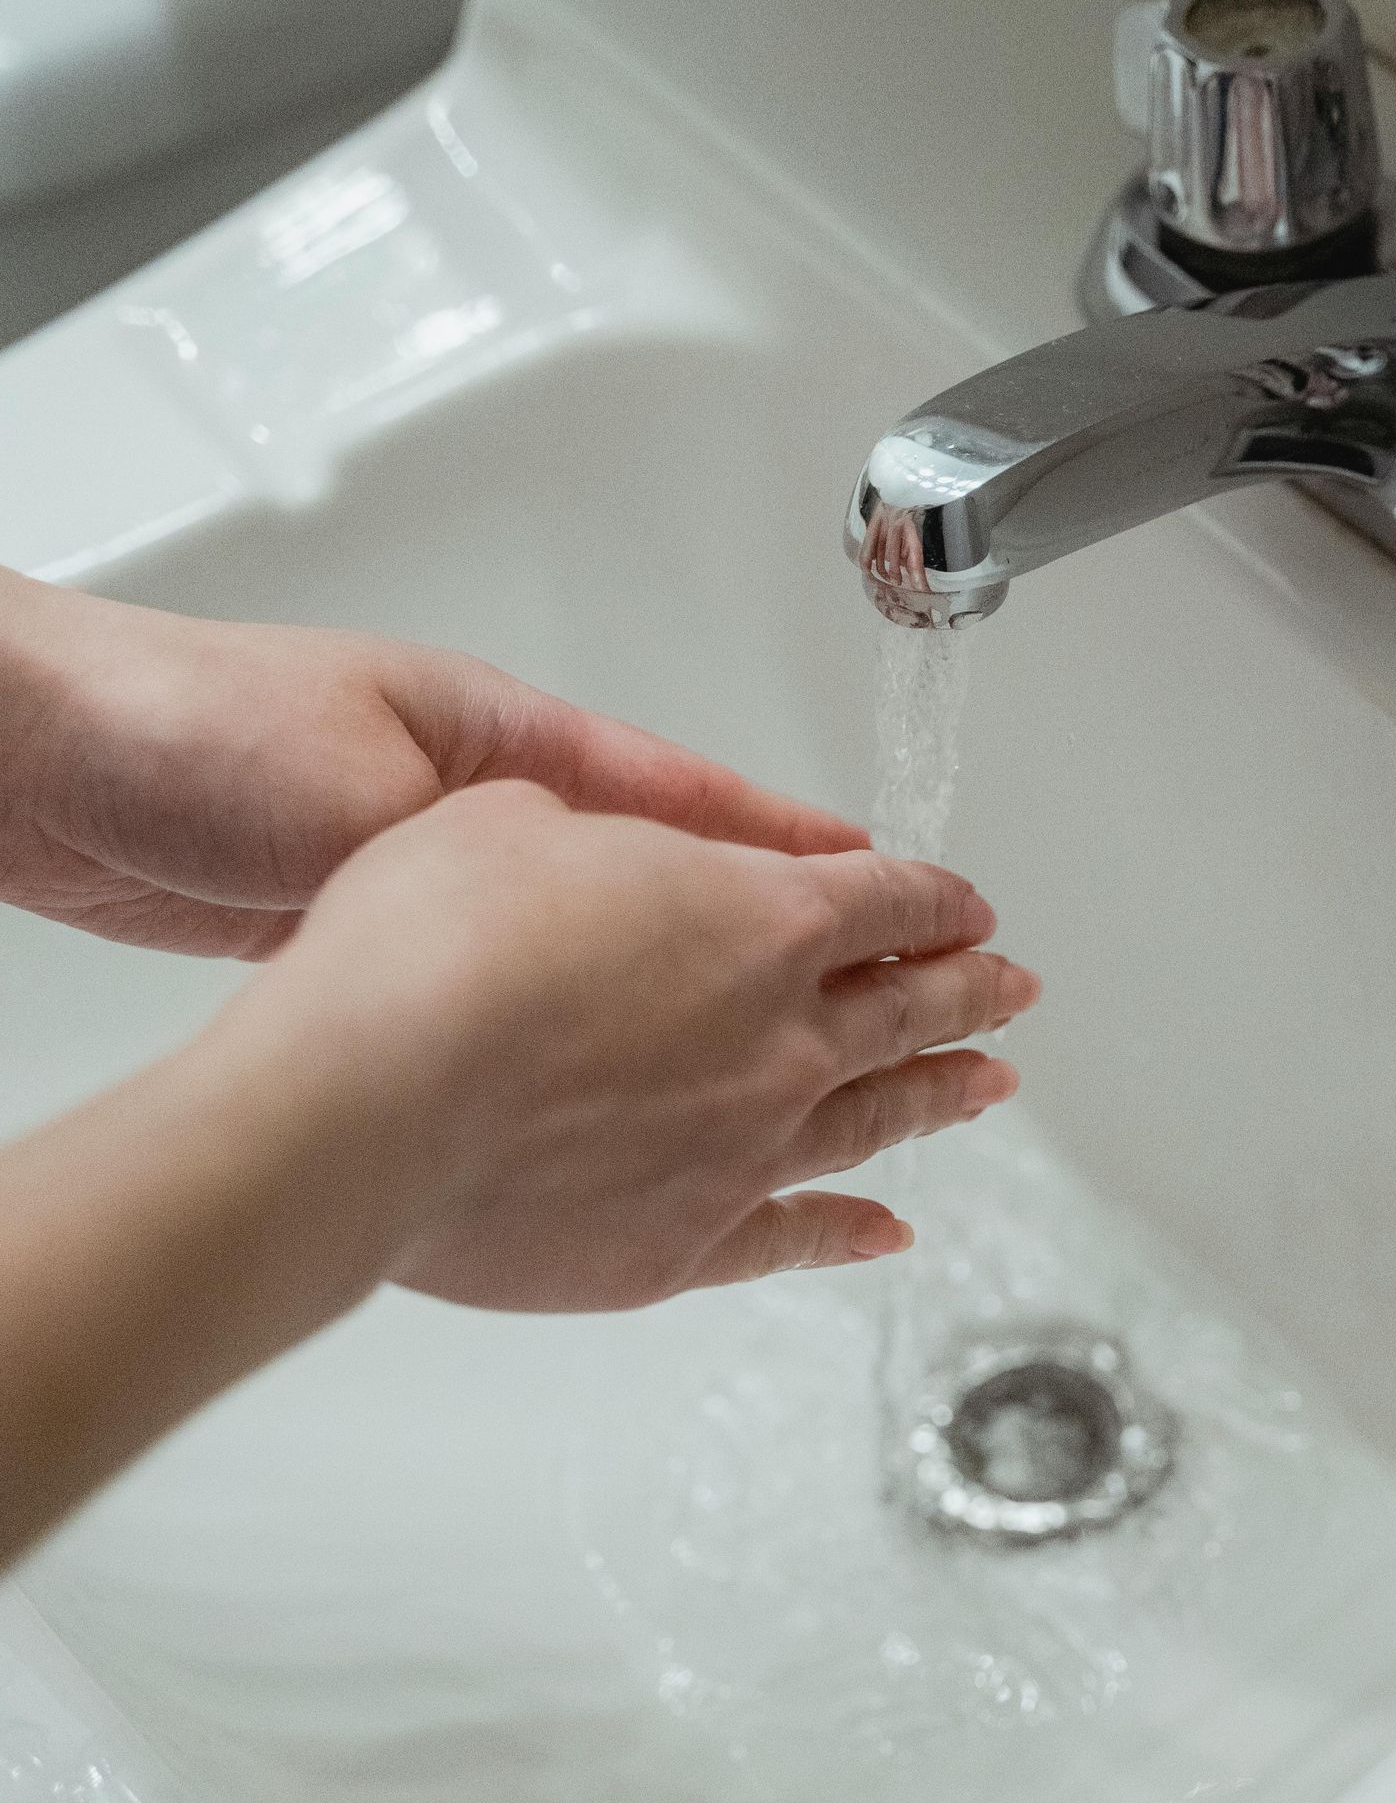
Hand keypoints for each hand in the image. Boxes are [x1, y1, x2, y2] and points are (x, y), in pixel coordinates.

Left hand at [0, 568, 860, 956]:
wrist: (53, 765)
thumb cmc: (196, 735)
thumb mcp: (378, 794)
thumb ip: (492, 862)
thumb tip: (585, 926)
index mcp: (512, 742)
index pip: (697, 800)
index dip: (806, 853)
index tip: (903, 888)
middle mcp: (487, 805)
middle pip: (670, 872)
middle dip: (779, 925)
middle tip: (886, 970)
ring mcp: (435, 868)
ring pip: (604, 937)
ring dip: (691, 983)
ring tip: (782, 1038)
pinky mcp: (375, 934)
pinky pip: (521, 983)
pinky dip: (586, 1021)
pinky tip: (621, 1068)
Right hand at [231, 783, 1039, 1306]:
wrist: (370, 1107)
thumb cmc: (428, 954)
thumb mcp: (509, 825)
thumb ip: (593, 845)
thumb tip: (594, 864)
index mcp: (759, 918)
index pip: (883, 901)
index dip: (934, 898)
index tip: (966, 908)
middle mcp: (781, 1039)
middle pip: (908, 1009)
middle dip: (970, 992)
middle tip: (1013, 989)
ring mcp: (746, 1152)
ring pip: (876, 1120)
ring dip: (939, 1097)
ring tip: (986, 1086)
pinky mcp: (687, 1247)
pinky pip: (798, 1238)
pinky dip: (852, 1233)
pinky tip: (887, 1232)